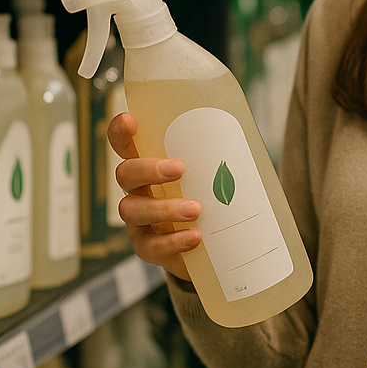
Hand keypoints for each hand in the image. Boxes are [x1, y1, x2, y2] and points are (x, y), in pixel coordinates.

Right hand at [108, 111, 200, 281]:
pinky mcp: (147, 247)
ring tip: (196, 209)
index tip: (132, 121)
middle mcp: (137, 190)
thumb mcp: (210, 175)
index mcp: (149, 166)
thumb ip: (216, 157)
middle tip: (180, 168)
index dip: (120, 131)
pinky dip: (173, 240)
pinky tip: (195, 236)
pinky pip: (150, 246)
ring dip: (164, 208)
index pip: (124, 144)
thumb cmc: (209, 199)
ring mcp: (138, 221)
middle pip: (125, 173)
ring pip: (132, 210)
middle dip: (149, 169)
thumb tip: (246, 133)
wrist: (210, 245)